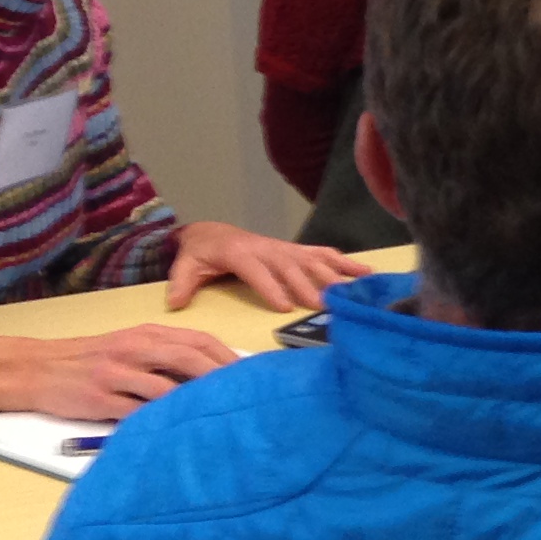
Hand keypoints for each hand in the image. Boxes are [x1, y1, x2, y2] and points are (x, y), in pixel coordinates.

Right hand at [0, 324, 237, 420]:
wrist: (36, 368)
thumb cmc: (90, 360)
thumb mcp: (128, 346)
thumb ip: (164, 354)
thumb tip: (210, 372)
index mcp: (146, 333)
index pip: (197, 340)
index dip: (227, 357)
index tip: (252, 374)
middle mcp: (134, 349)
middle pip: (188, 359)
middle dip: (221, 377)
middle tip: (246, 396)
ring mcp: (116, 374)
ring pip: (166, 388)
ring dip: (195, 402)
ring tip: (220, 416)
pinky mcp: (100, 399)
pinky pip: (137, 412)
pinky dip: (160, 421)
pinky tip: (179, 430)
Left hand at [166, 221, 369, 312]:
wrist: (213, 232)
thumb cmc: (201, 253)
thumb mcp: (186, 265)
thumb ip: (181, 283)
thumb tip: (174, 303)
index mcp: (241, 253)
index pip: (258, 271)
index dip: (271, 287)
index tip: (285, 307)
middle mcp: (268, 248)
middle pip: (291, 266)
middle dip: (308, 284)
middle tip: (324, 304)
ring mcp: (286, 248)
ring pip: (313, 259)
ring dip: (334, 273)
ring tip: (355, 288)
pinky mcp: (297, 250)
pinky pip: (323, 254)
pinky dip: (345, 262)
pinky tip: (366, 273)